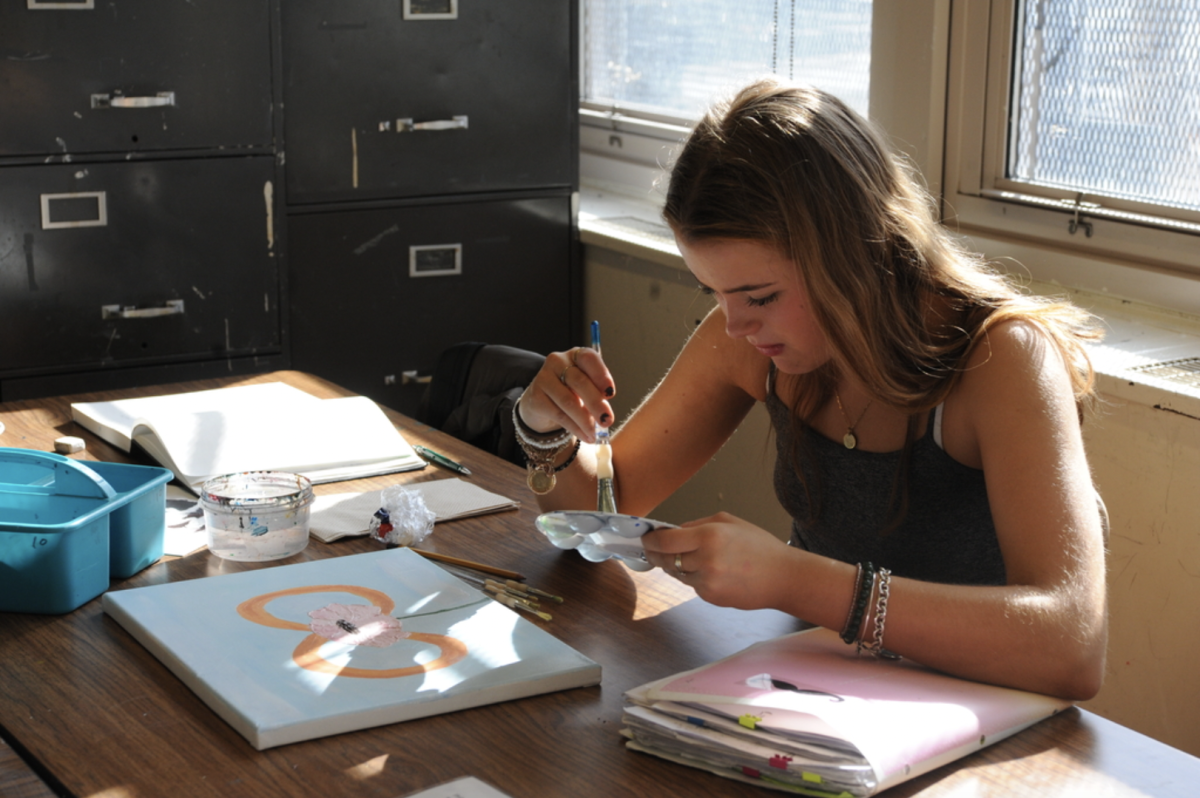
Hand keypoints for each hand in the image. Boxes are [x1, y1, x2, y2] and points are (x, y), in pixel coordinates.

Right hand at [517, 347, 615, 442]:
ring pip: (568, 401)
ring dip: (585, 420)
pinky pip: (559, 415)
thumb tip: (606, 413)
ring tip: (595, 433)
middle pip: (579, 381)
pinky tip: (585, 436)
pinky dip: (575, 428)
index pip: (588, 358)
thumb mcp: (586, 386)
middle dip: (596, 403)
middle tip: (607, 420)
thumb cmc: (571, 391)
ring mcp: (544, 378)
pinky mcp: (535, 397)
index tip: (611, 393)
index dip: (601, 375)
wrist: (542, 402)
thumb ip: (596, 393)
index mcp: (575, 355)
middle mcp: (558, 362)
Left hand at [641, 512, 792, 609]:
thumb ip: (697, 525)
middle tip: (652, 549)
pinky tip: (711, 571)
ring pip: (677, 574)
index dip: (651, 540)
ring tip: (690, 558)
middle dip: (656, 554)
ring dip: (677, 566)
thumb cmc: (760, 547)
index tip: (646, 538)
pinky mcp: (710, 597)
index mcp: (709, 536)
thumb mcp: (729, 522)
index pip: (665, 540)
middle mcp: (705, 560)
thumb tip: (674, 531)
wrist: (783, 577)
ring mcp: (707, 582)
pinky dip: (694, 577)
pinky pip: (692, 585)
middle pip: (666, 559)